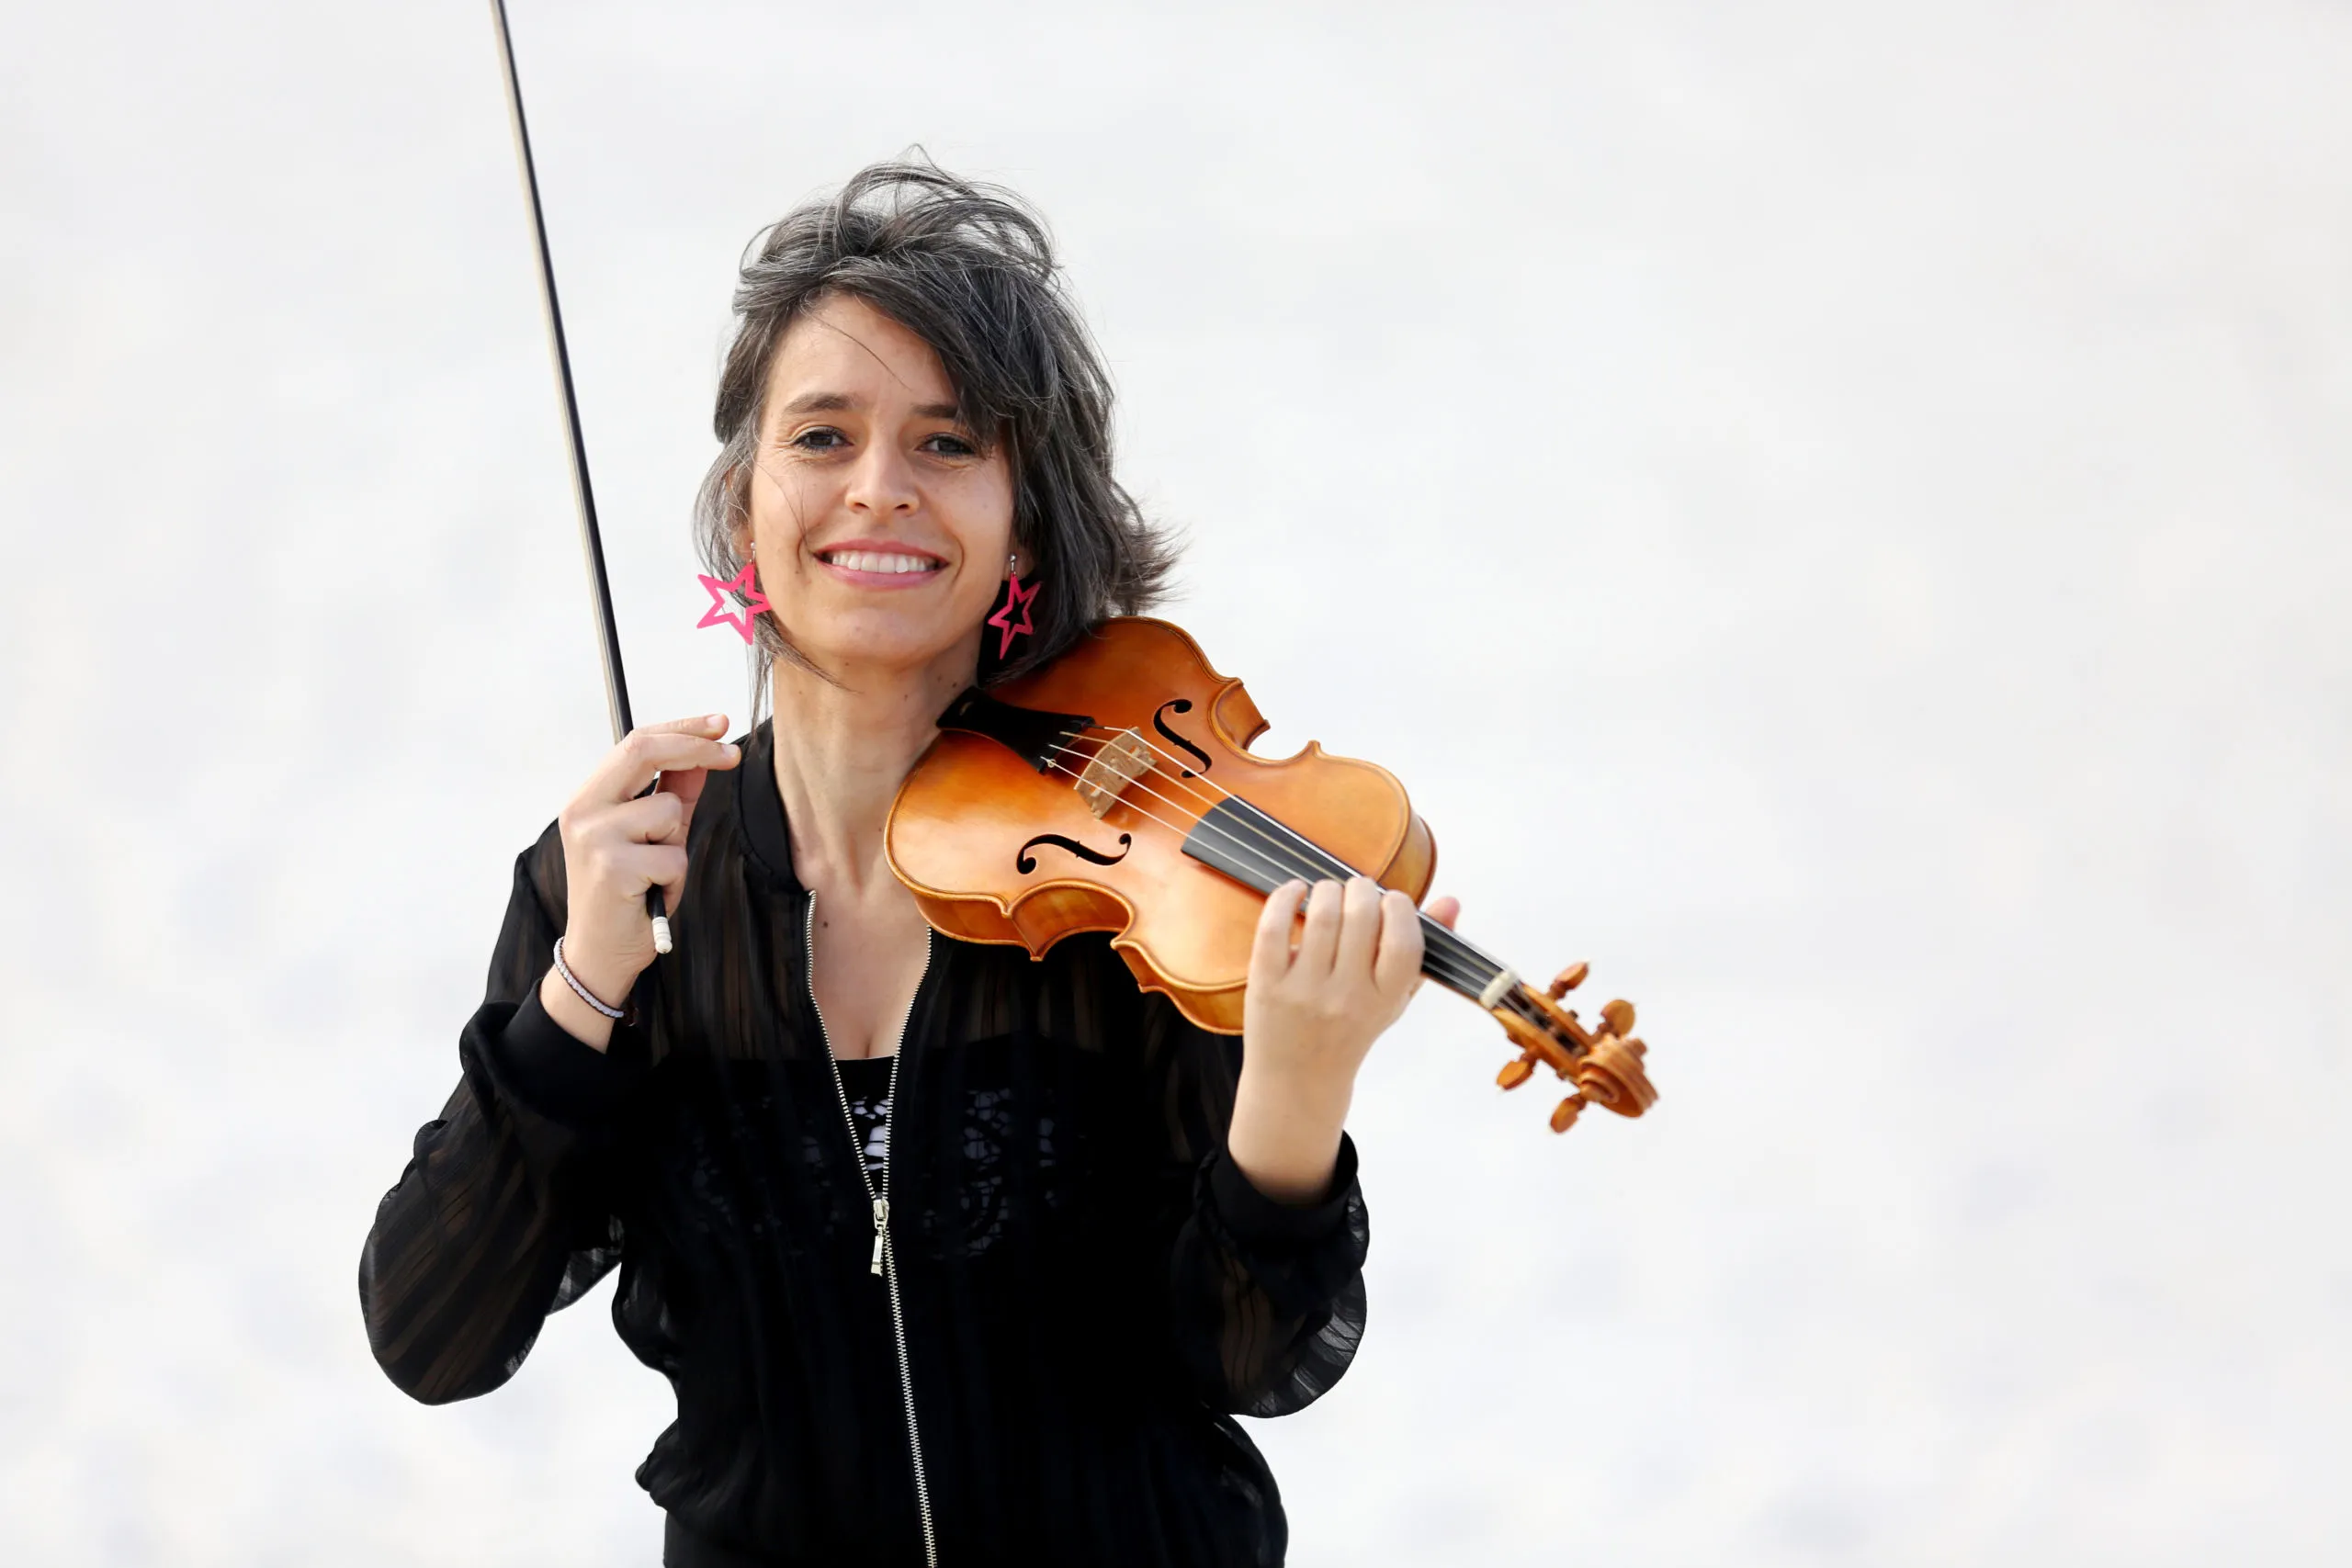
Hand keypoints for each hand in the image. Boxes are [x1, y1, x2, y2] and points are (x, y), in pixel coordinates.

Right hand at [540, 714, 740, 1048]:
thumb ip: (675, 794)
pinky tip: (652, 894)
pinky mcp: (611, 867)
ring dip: (678, 844)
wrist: (599, 953)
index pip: (636, 743)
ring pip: (669, 811)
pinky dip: (675, 878)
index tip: (720, 723)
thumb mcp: (655, 836)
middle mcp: (583, 810)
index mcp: (589, 797)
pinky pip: (673, 856)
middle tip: (732, 754)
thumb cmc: (628, 894)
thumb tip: (703, 755)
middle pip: (644, 752)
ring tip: (656, 874)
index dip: (682, 729)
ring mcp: (593, 837)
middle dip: (696, 748)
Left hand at [1227, 876, 1460, 1202]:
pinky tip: (1295, 891)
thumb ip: (1423, 952)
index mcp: (1385, 999)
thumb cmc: (1351, 1032)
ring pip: (1321, 915)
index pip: (1404, 940)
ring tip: (1329, 894)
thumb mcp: (1394, 1000)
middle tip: (1358, 891)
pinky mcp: (1267, 984)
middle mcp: (1347, 996)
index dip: (1400, 907)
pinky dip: (1284, 897)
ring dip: (1327, 890)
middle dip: (1362, 889)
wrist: (1299, 1081)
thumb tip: (1451, 902)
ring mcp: (1304, 991)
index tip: (1391, 901)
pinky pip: (1274, 927)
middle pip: (1361, 916)